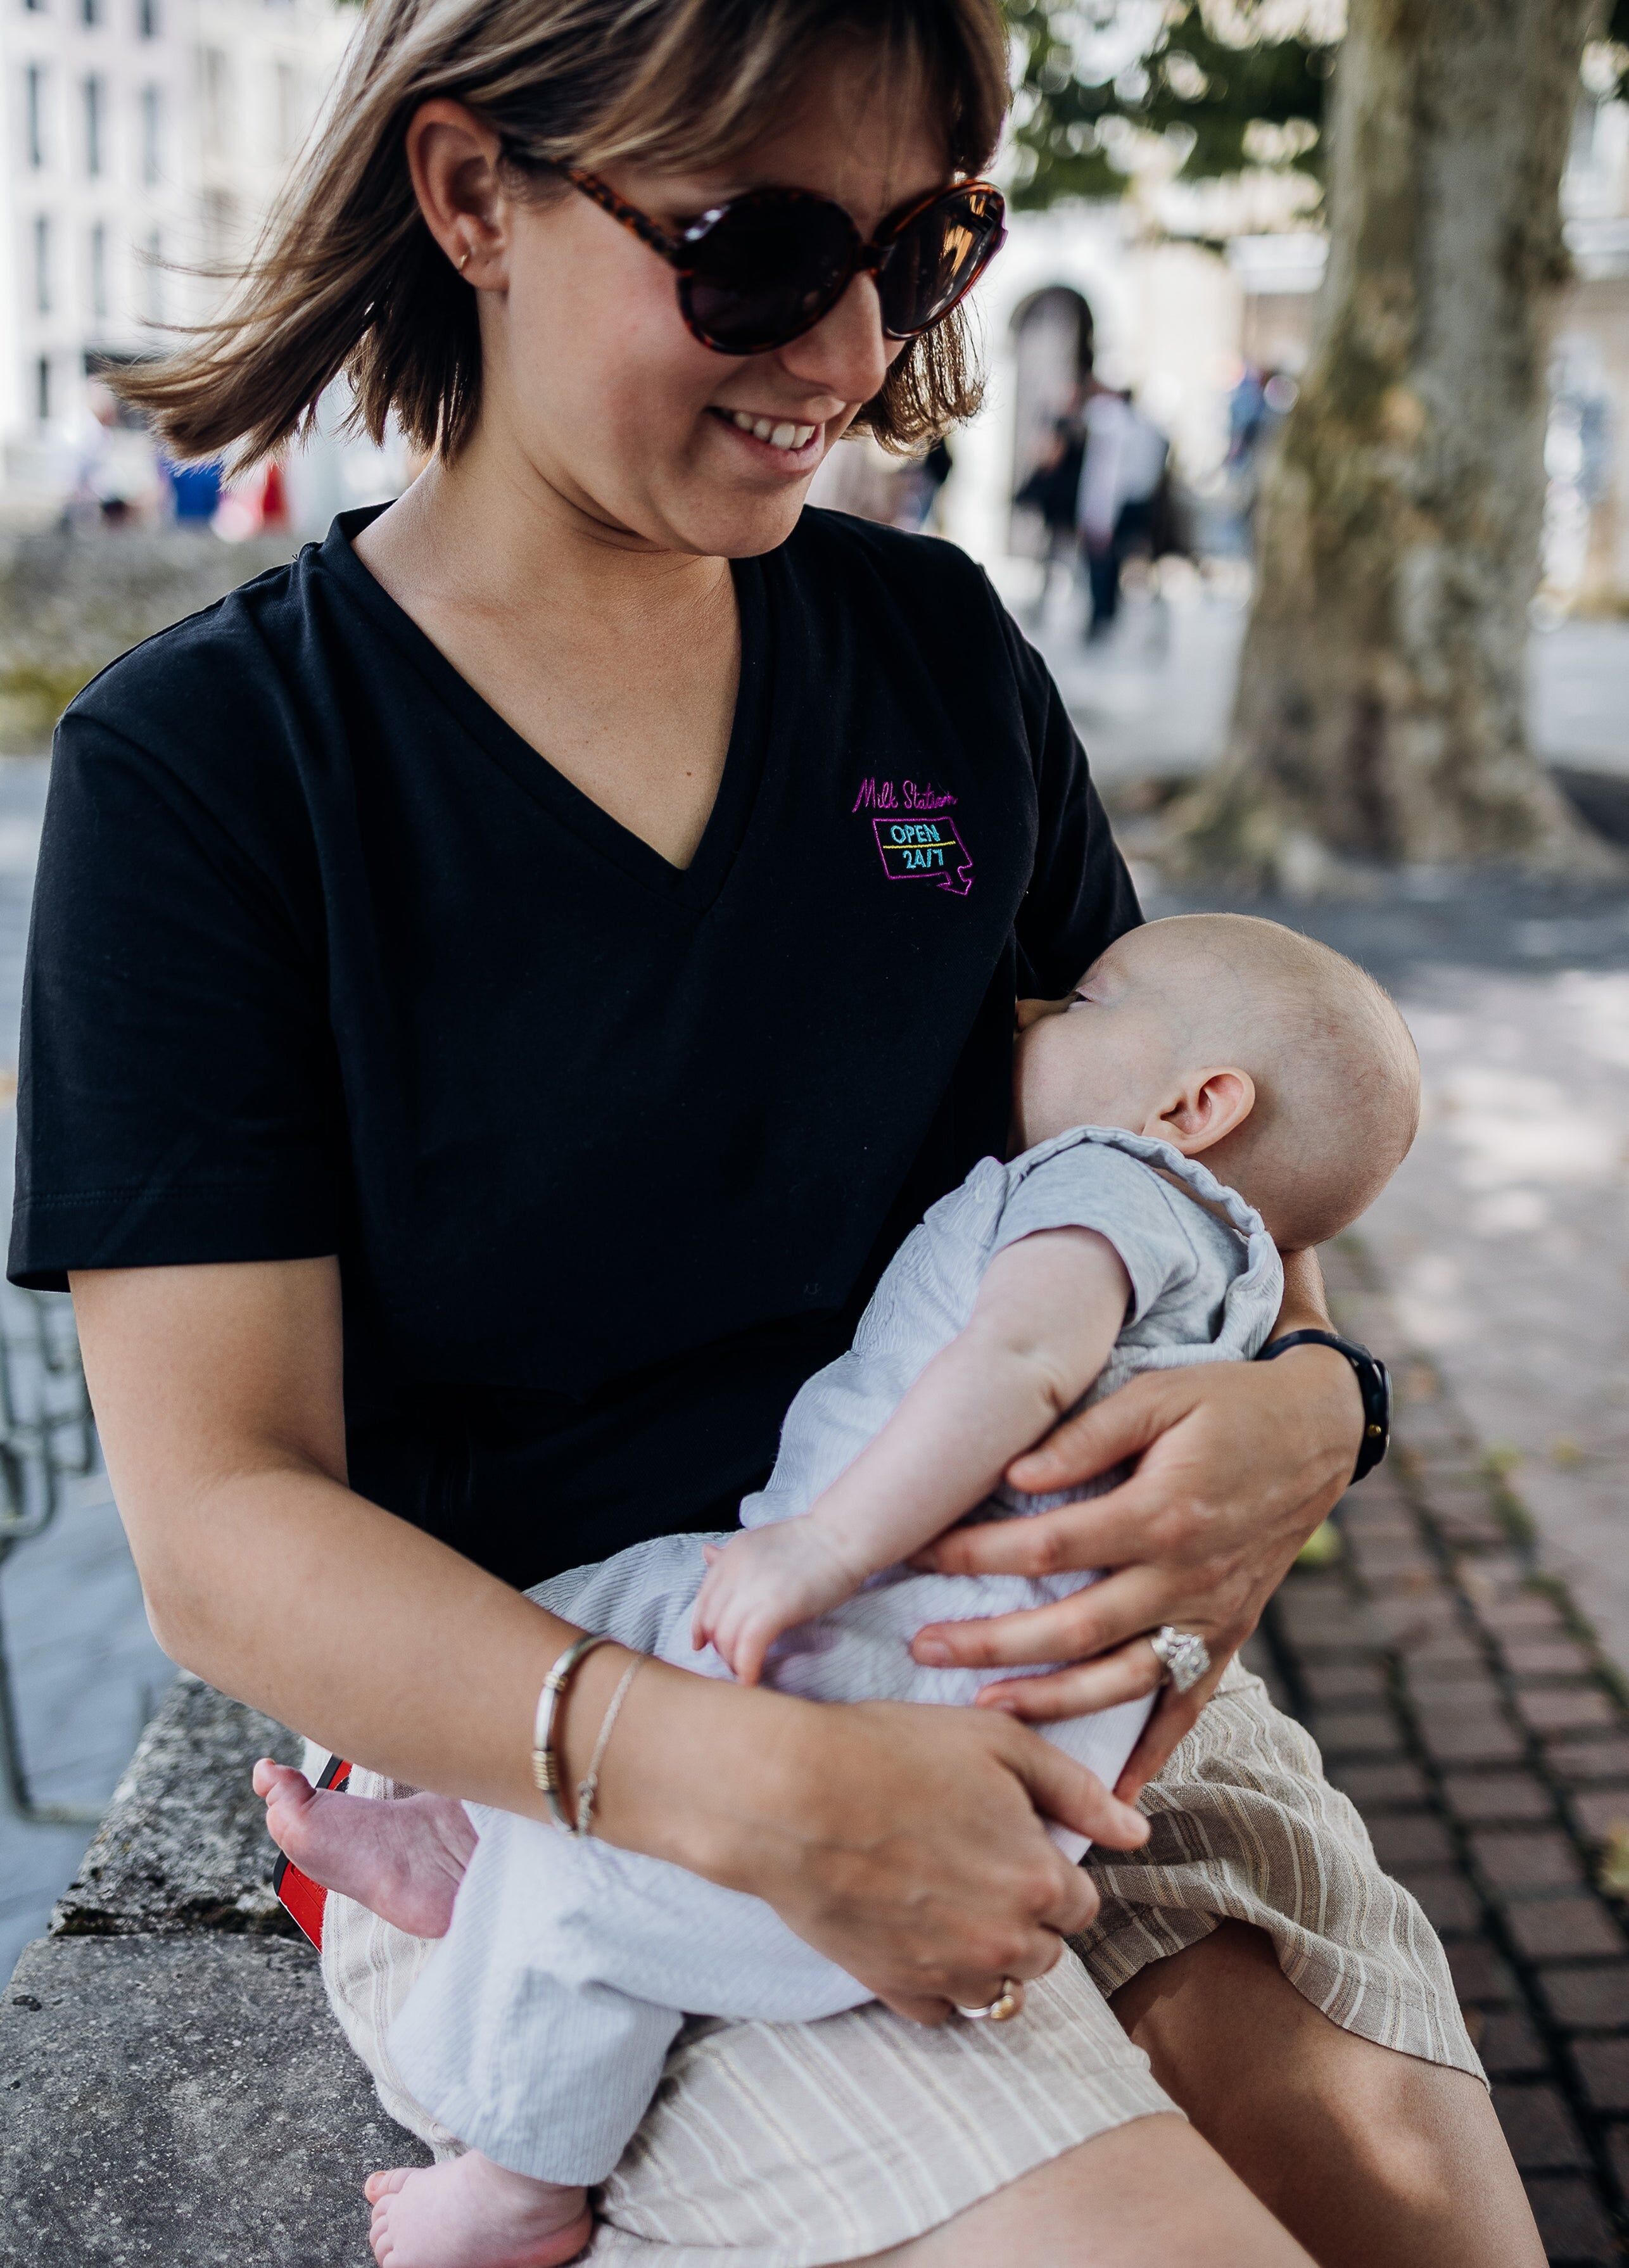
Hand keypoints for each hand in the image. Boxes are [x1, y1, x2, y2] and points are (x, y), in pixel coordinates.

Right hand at [687, 1691, 1149, 2021]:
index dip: (1050, 1867)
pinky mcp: (894, 1988)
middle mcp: (1004, 1941)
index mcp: (1039, 1882)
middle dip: (1025, 1912)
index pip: (1082, 1903)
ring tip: (947, 1899)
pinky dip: (940, 1980)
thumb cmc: (891, 1753)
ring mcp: (949, 1972)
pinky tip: (916, 1930)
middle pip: (1046, 1950)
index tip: (1014, 1840)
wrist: (790, 1793)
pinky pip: (943, 2009)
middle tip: (976, 1863)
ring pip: (1000, 1985)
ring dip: (988, 1951)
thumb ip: (1079, 1790)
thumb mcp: (998, 1742)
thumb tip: (1138, 1832)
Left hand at [691, 1521, 861, 1683]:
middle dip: (720, 1648)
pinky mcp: (776, 1607)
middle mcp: (735, 1570)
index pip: (703, 1601)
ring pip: (726, 1638)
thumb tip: (705, 1553)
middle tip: (736, 1660)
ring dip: (733, 1662)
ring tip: (747, 1670)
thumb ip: (731, 1556)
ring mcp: (754, 1589)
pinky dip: (746, 1667)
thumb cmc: (808, 1542)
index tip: (705, 1645)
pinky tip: (752, 1678)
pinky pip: (749, 1645)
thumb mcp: (760, 1541)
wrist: (842, 1536)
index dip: (701, 1628)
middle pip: (712, 1623)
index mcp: (730, 1555)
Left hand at [908, 1347, 1361, 1797]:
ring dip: (1051, 1703)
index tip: (919, 1556)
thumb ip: (1087, 1435)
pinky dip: (1151, 1755)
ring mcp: (1209, 1616)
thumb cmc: (1227, 1402)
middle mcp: (1185, 1577)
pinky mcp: (1229, 1636)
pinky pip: (1186, 1708)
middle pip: (1073, 1626)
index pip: (1049, 1545)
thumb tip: (1016, 1473)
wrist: (1318, 1431)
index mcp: (1161, 1513)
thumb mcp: (1157, 1396)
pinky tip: (1109, 1793)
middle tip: (922, 1647)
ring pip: (1120, 1680)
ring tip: (983, 1710)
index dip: (978, 1554)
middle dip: (991, 1643)